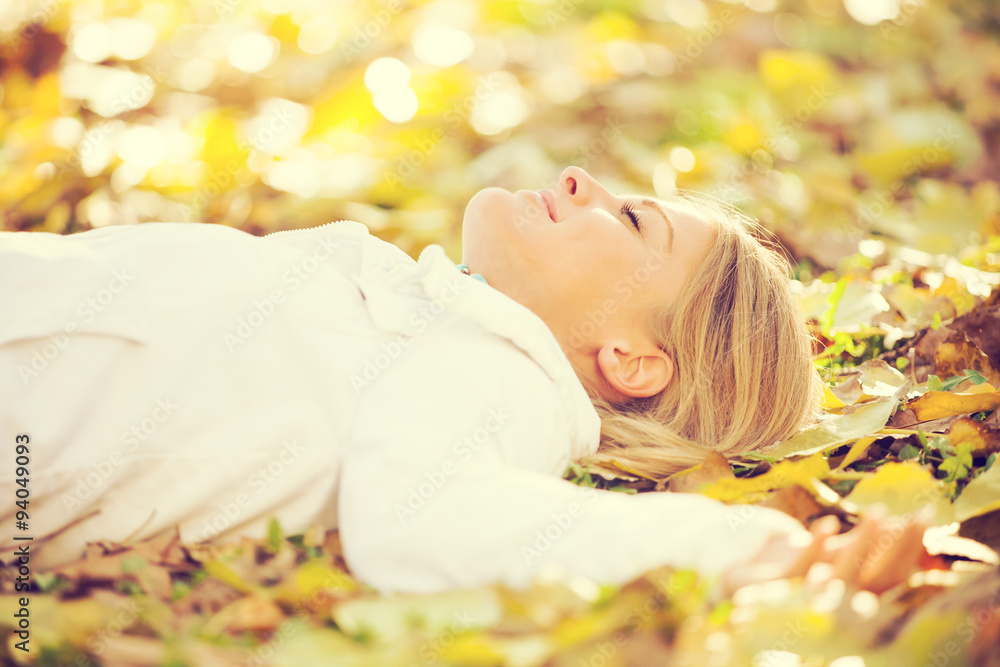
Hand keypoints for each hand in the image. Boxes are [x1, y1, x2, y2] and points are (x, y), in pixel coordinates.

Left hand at [720, 505, 938, 597]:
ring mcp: (800, 597)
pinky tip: (827, 525)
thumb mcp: (829, 548)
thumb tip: (907, 521)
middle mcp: (829, 602)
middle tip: (912, 513)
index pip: (891, 576)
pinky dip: (815, 550)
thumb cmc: (786, 558)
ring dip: (864, 543)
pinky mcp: (767, 588)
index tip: (927, 513)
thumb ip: (863, 542)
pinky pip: (797, 572)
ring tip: (880, 512)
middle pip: (875, 580)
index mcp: (848, 594)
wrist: (729, 564)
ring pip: (841, 575)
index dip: (910, 547)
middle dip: (897, 546)